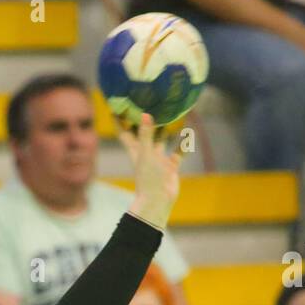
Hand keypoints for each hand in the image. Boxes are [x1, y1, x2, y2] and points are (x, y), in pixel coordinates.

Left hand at [119, 114, 182, 229]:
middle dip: (144, 121)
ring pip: (160, 141)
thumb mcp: (146, 154)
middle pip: (143, 133)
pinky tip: (188, 134)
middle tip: (148, 103)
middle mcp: (145, 153)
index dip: (120, 120)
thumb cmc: (148, 178)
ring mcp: (157, 160)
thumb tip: (145, 114)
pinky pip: (177, 152)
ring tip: (170, 114)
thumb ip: (146, 134)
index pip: (124, 132)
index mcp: (135, 150)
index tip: (116, 106)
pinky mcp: (170, 166)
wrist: (158, 200)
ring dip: (164, 130)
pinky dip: (182, 144)